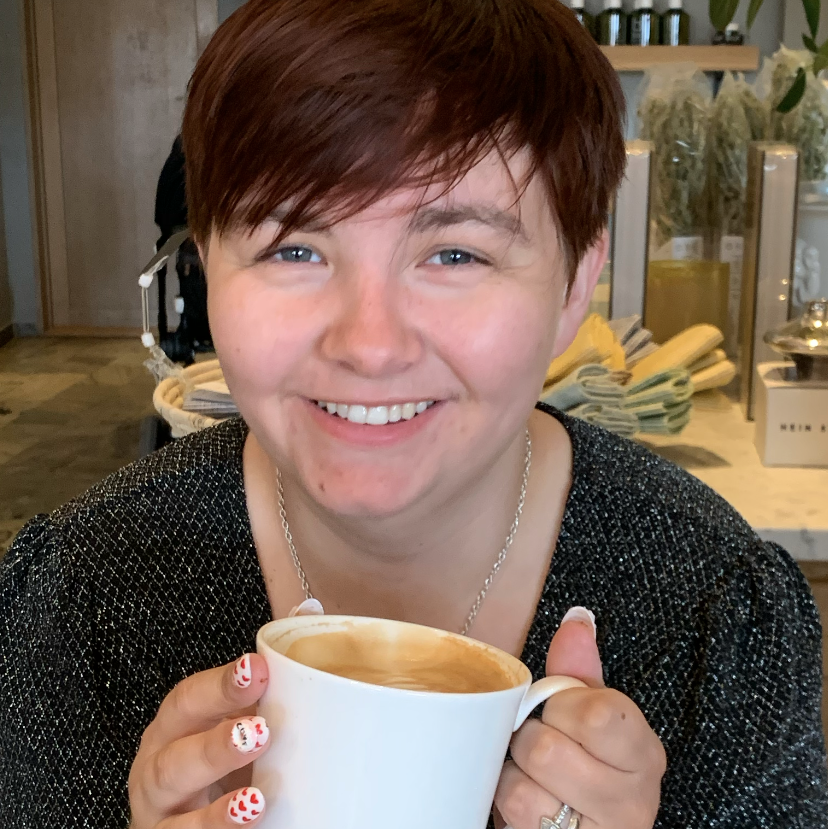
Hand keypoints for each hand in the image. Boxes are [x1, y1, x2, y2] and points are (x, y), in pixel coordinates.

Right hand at [128, 654, 269, 827]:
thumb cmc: (216, 766)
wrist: (186, 819)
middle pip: (175, 754)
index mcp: (173, 727)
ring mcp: (158, 810)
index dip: (222, 684)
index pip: (189, 698)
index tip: (257, 670)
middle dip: (216, 745)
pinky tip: (245, 819)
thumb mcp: (232, 731)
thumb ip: (257, 708)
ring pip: (174, 800)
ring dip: (214, 801)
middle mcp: (156, 765)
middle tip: (260, 733)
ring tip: (253, 798)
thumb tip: (308, 679)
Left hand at [494, 607, 665, 828]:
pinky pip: (512, 815)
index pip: (598, 714)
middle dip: (530, 738)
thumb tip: (576, 619)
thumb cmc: (590, 762)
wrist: (590, 827)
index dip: (562, 704)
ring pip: (522, 788)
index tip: (562, 710)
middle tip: (541, 742)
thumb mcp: (593, 714)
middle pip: (548, 750)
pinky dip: (504, 800)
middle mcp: (633, 802)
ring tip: (531, 774)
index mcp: (645, 754)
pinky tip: (527, 799)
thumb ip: (581, 671)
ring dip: (514, 773)